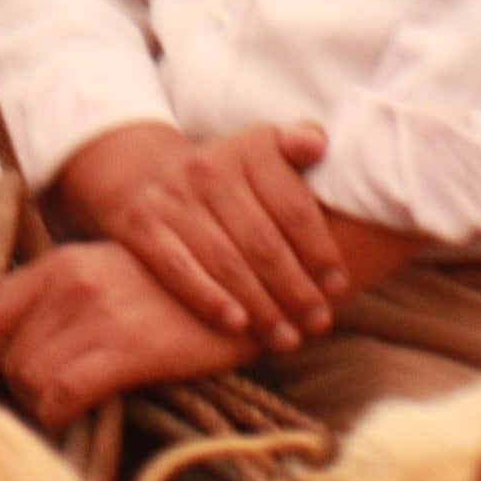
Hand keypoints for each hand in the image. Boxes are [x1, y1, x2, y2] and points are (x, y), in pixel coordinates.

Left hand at [0, 242, 252, 429]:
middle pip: (3, 355)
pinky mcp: (124, 347)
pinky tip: (82, 412)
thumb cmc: (177, 295)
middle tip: (54, 391)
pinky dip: (60, 416)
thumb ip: (60, 298)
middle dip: (21, 383)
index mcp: (62, 261)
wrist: (252, 292)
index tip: (13, 368)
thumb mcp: (110, 275)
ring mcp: (97, 311)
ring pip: (27, 378)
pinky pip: (58, 397)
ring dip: (42, 402)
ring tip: (72, 401)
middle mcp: (71, 279)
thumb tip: (14, 347)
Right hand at [61, 120, 347, 349]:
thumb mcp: (264, 148)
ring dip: (260, 306)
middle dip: (295, 289)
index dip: (319, 251)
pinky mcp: (142, 227)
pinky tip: (238, 326)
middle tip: (319, 322)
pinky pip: (179, 271)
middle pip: (262, 242)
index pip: (293, 208)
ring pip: (226, 262)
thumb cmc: (229, 173)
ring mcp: (173, 199)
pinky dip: (209, 300)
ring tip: (286, 337)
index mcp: (250, 149)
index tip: (338, 287)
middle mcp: (210, 170)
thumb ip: (297, 143)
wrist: (148, 174)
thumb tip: (318, 146)